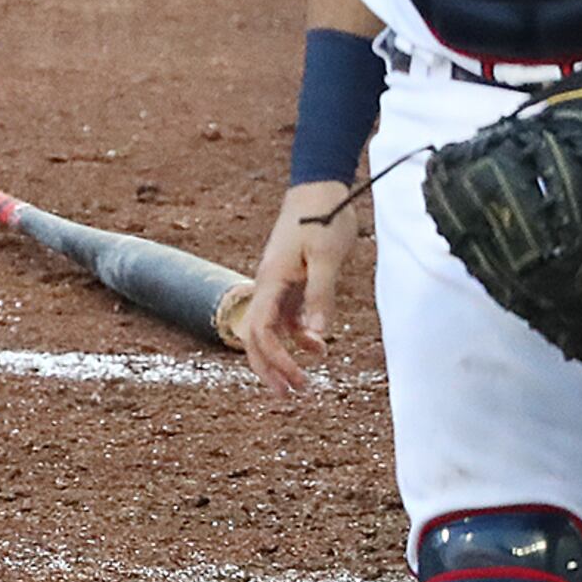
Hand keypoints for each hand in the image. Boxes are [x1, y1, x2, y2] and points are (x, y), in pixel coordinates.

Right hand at [241, 180, 362, 395]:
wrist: (319, 185)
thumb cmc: (323, 217)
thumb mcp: (326, 258)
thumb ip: (320, 297)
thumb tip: (316, 337)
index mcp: (271, 281)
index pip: (260, 332)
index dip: (274, 361)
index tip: (295, 381)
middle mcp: (267, 285)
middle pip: (255, 337)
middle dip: (270, 369)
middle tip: (290, 396)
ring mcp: (277, 283)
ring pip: (270, 330)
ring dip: (283, 357)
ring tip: (303, 383)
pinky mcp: (290, 279)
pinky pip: (286, 316)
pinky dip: (298, 336)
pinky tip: (318, 347)